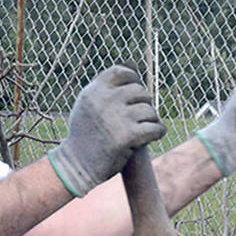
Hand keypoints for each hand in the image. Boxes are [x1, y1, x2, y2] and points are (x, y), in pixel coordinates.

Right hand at [48, 65, 166, 196]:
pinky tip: (156, 134)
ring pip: (149, 110)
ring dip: (151, 120)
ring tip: (144, 128)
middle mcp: (105, 101)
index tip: (135, 91)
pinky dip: (158, 132)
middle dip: (144, 102)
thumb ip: (105, 90)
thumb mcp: (88, 106)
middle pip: (140, 91)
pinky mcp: (127, 136)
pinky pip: (155, 128)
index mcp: (94, 91)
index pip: (122, 72)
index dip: (133, 79)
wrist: (77, 165)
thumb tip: (134, 71)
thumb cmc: (85, 136)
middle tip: (141, 116)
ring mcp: (117, 118)